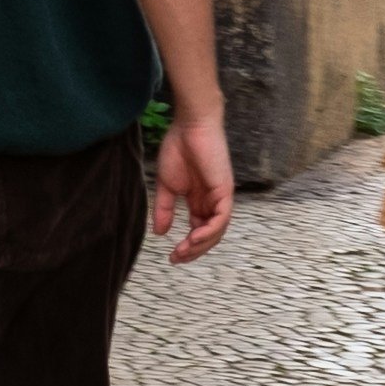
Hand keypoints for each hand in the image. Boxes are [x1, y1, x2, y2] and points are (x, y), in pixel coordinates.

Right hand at [150, 112, 233, 263]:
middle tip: (176, 259)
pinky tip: (193, 238)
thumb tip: (159, 233)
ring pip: (217, 230)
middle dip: (193, 250)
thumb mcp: (167, 186)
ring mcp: (221, 196)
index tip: (172, 256)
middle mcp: (213, 201)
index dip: (188, 246)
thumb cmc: (179, 149)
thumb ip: (164, 209)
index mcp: (200, 200)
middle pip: (210, 234)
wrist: (190, 126)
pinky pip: (221, 217)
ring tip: (183, 252)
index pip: (199, 230)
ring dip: (201, 245)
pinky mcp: (225, 190)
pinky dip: (209, 231)